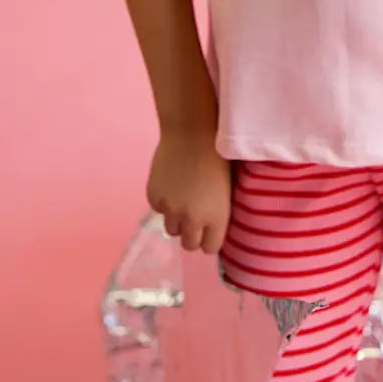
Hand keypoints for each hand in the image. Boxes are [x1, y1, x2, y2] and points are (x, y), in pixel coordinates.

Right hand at [146, 129, 231, 254]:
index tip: (210, 231)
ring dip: (177, 220)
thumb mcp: (228, 189)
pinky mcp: (154, 197)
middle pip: (189, 245)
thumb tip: (212, 226)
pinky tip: (172, 185)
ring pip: (171, 230)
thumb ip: (218, 211)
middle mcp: (192, 219)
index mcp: (217, 217)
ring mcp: (171, 209)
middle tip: (195, 219)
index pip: (210, 248)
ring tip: (183, 201)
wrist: (193, 133)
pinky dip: (164, 202)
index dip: (209, 240)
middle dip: (192, 234)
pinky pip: (159, 209)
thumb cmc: (220, 154)